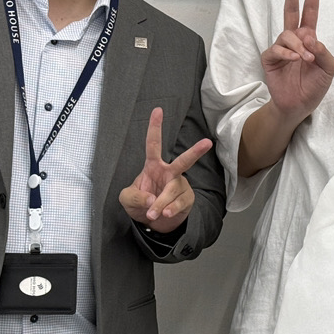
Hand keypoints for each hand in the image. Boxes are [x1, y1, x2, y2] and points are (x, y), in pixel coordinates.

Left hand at [119, 108, 212, 234]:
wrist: (153, 222)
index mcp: (153, 166)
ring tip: (153, 214)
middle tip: (207, 143)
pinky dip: (171, 209)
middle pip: (184, 161)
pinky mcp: (187, 198)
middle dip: (196, 152)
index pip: (153, 144)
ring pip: (174, 190)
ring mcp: (180, 185)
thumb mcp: (126, 199)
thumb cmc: (140, 204)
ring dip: (162, 203)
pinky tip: (165, 214)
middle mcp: (169, 172)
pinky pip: (181, 202)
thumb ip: (135, 196)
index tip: (158, 110)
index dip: (155, 127)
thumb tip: (152, 200)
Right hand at [261, 0, 333, 119]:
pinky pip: (277, 49)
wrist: (299, 106)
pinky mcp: (270, 58)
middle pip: (291, 12)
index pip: (310, 12)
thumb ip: (324, 51)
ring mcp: (281, 48)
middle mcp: (294, 40)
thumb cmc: (314, 86)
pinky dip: (287, 53)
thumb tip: (311, 38)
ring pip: (287, 34)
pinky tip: (294, 59)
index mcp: (309, 39)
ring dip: (298, 44)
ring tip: (306, 58)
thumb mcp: (329, 69)